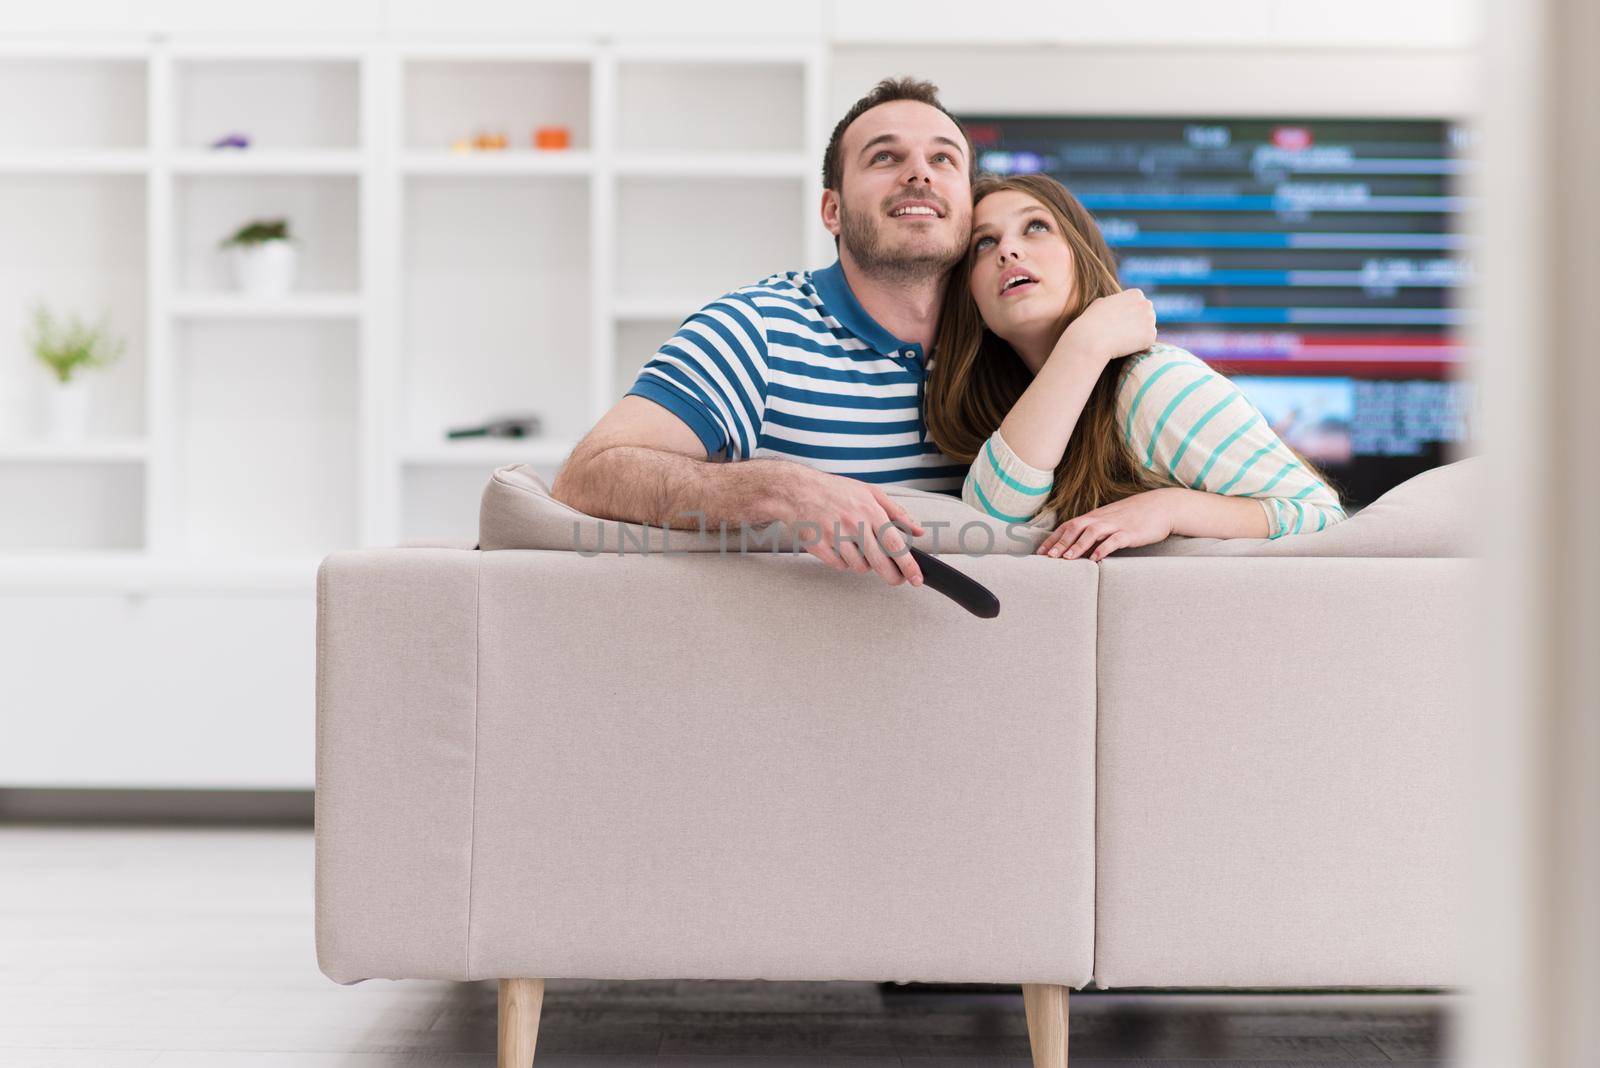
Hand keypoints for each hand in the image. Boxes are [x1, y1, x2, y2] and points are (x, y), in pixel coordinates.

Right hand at [779, 467, 925, 586]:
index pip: (895, 545)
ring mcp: (835, 536)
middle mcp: (854, 524)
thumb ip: (897, 512)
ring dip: (863, 563)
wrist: (797, 490)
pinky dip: (844, 561)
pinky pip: (840, 566)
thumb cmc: (836, 491)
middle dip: (892, 576)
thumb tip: (919, 531)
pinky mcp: (818, 546)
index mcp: (870, 511)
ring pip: (859, 566)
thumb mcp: (870, 493)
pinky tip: (840, 547)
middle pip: (879, 562)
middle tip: (896, 580)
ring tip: (857, 548)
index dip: (908, 565)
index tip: (916, 579)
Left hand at [1036, 488, 1174, 560]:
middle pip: (1075, 528)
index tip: (1039, 553)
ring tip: (1067, 559)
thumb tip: (1077, 546)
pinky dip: (1103, 549)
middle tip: (1047, 558)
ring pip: (1092, 533)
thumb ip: (1094, 532)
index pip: (1068, 526)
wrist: (1161, 507)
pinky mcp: (1130, 532)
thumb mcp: (1110, 521)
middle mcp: (1101, 519)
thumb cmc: (1133, 516)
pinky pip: (1114, 540)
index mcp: (1094, 517)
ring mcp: (1116, 525)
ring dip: (1078, 546)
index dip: (1053, 539)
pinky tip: (1096, 559)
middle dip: (1060, 543)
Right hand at [1055, 288, 1157, 366]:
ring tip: (1121, 339)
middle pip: (1146, 315)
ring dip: (1139, 335)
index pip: (1139, 304)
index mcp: (1135, 294)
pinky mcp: (1150, 336)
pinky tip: (1126, 346)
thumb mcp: (1100, 303)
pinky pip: (1148, 342)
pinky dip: (1139, 346)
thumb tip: (1115, 306)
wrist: (1092, 339)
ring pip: (1148, 329)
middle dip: (1138, 323)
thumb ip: (1114, 302)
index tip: (1118, 321)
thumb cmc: (1092, 321)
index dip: (1129, 314)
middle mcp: (1146, 304)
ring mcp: (1150, 320)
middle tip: (1122, 332)